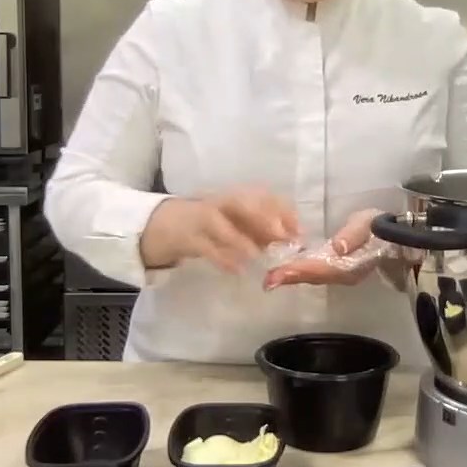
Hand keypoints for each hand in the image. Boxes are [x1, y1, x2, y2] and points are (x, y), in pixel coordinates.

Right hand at [141, 187, 299, 272]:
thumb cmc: (213, 225)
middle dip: (263, 217)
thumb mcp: (239, 224)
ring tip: (257, 256)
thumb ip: (262, 231)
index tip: (298, 230)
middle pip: (241, 203)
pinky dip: (221, 257)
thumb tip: (293, 241)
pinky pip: (205, 246)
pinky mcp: (188, 237)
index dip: (282, 210)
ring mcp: (201, 218)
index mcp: (236, 197)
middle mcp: (220, 203)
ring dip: (240, 239)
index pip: (262, 196)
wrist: (167, 225)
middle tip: (282, 237)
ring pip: (220, 224)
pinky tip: (237, 269)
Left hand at [263, 209, 386, 289]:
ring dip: (293, 277)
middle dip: (290, 277)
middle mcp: (344, 274)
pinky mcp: (338, 269)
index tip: (279, 273)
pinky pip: (316, 273)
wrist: (397, 236)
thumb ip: (354, 235)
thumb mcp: (370, 224)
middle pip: (314, 276)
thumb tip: (338, 247)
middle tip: (268, 280)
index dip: (300, 270)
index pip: (321, 268)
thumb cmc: (382, 226)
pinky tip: (287, 269)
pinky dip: (300, 272)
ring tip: (272, 278)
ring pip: (314, 277)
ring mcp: (342, 274)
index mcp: (351, 265)